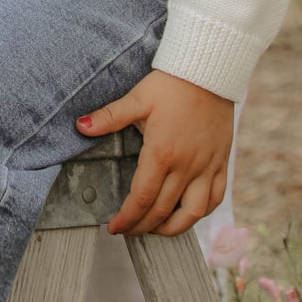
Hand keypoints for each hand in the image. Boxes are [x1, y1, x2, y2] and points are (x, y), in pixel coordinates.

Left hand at [76, 70, 232, 237]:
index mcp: (162, 153)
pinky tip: (187, 214)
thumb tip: (80, 126)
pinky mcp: (221, 162)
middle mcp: (186, 165)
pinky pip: (215, 197)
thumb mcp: (138, 99)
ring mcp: (207, 166)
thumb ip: (109, 117)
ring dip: (173, 228)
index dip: (126, 218)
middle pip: (162, 211)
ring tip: (156, 229)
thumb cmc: (172, 84)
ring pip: (193, 213)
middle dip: (142, 227)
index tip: (114, 227)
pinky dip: (201, 212)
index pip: (141, 199)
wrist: (210, 71)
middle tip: (128, 230)